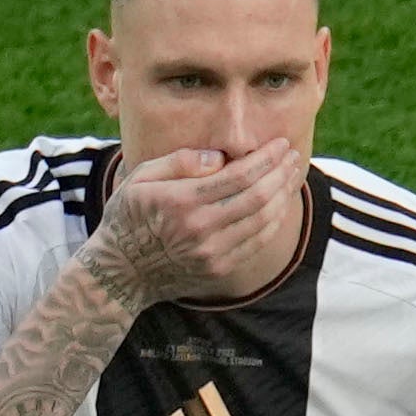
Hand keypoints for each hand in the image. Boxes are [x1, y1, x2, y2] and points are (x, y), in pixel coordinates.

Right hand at [94, 139, 306, 306]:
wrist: (122, 271)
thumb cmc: (129, 216)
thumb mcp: (139, 178)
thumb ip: (178, 162)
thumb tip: (218, 156)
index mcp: (180, 200)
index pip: (239, 175)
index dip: (266, 158)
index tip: (281, 144)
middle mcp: (200, 228)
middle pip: (258, 196)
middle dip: (281, 173)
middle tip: (293, 156)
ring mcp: (212, 252)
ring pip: (264, 220)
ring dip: (284, 195)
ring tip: (292, 175)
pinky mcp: (220, 269)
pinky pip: (258, 242)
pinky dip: (275, 220)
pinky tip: (280, 203)